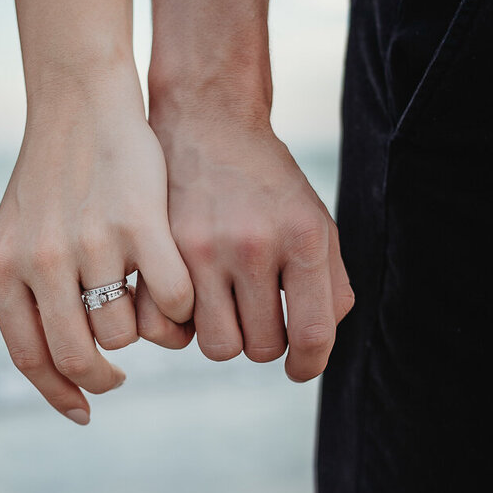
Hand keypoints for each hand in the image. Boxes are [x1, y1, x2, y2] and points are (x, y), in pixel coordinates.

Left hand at [0, 78, 194, 421]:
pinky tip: (179, 295)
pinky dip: (179, 308)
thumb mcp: (15, 233)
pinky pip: (169, 297)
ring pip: (124, 332)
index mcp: (5, 268)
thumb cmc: (51, 174)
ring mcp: (91, 242)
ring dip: (142, 337)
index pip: (29, 356)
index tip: (82, 412)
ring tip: (146, 317)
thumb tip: (50, 364)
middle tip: (119, 377)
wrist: (80, 101)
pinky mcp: (140, 222)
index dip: (57, 394)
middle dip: (102, 379)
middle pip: (77, 356)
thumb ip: (22, 291)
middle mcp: (41, 260)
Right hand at [142, 103, 353, 380]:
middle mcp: (253, 244)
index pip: (310, 334)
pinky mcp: (161, 251)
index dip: (308, 366)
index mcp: (302, 238)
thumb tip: (314, 348)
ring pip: (216, 346)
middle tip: (258, 316)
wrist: (209, 123)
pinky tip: (191, 301)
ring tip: (226, 308)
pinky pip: (170, 327)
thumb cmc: (268, 185)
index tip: (300, 369)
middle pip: (259, 348)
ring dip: (224, 337)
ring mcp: (202, 249)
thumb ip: (331, 286)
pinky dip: (181, 326)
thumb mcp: (315, 223)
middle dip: (263, 342)